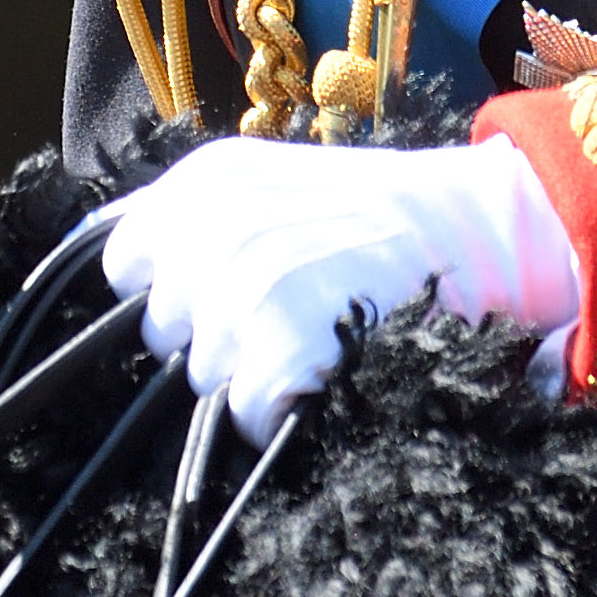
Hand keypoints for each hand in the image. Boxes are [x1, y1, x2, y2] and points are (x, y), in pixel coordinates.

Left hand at [98, 135, 578, 439]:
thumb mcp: (265, 182)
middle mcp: (210, 225)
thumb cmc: (374, 215)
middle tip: (281, 317)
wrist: (477, 227)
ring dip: (247, 375)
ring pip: (202, 375)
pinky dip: (278, 414)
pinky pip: (246, 413)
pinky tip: (319, 376)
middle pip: (159, 329)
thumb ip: (188, 217)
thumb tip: (120, 266)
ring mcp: (245, 284)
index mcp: (203, 182)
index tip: (208, 299)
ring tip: (313, 338)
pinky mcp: (284, 342)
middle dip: (205, 338)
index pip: (120, 263)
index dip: (162, 293)